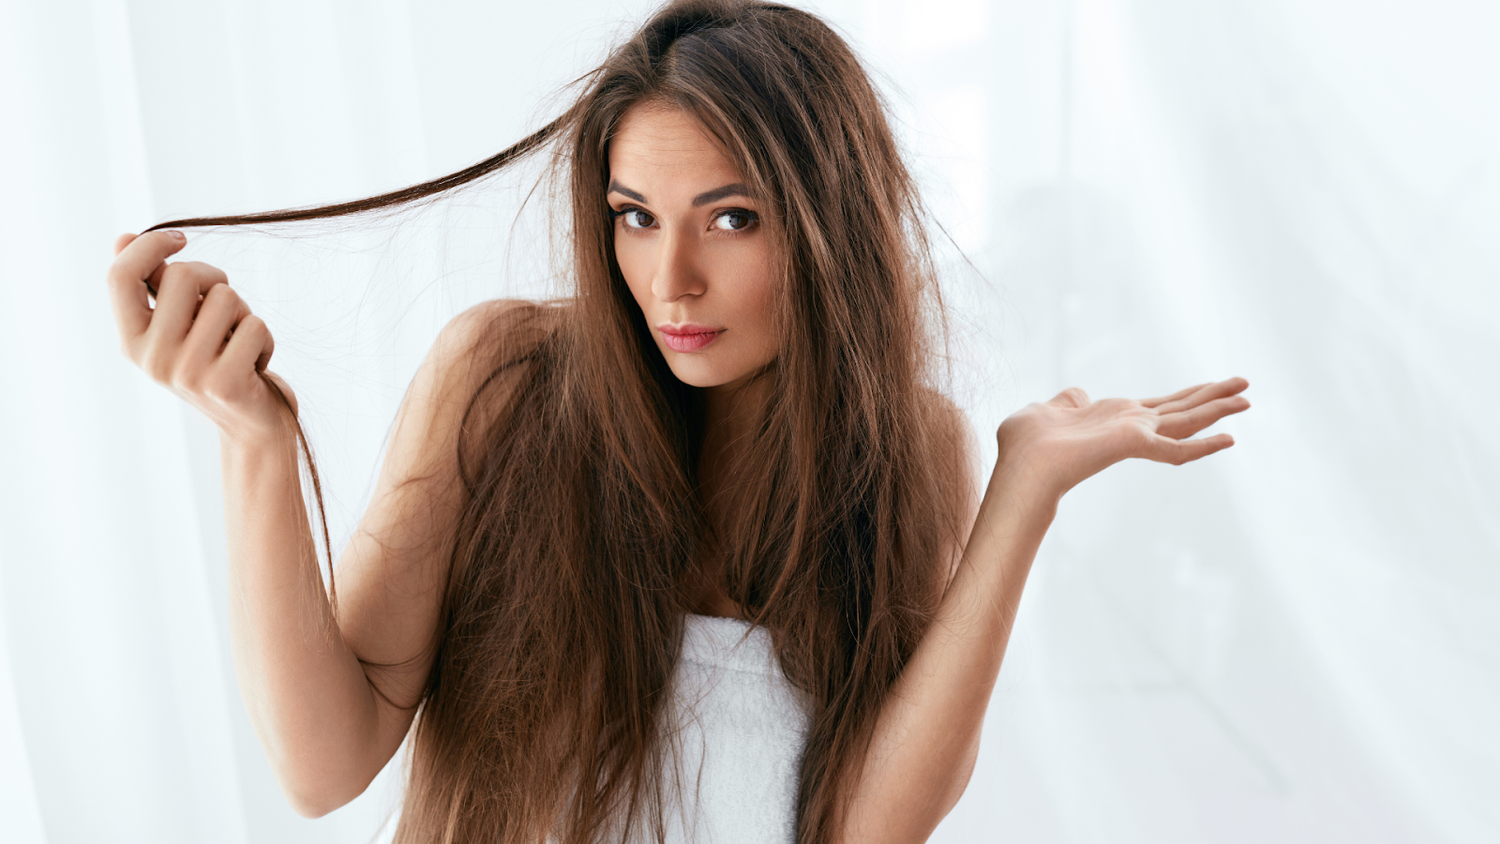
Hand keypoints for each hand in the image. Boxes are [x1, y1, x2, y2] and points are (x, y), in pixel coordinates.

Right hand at [107, 231, 298, 444]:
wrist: (252, 426)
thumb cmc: (218, 364)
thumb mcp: (180, 328)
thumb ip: (155, 286)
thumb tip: (124, 237)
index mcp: (132, 341)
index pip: (120, 276)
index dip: (149, 246)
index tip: (179, 239)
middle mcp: (152, 359)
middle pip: (183, 276)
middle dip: (215, 279)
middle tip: (226, 306)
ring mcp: (187, 372)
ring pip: (227, 298)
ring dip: (244, 313)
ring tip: (239, 343)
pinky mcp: (225, 382)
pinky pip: (255, 326)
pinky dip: (265, 339)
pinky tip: (255, 364)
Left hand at [994, 377, 1249, 502]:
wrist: (1021, 465)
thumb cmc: (1025, 444)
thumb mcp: (1048, 410)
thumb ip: (1067, 402)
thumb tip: (1077, 393)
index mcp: (1114, 416)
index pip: (1159, 405)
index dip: (1183, 395)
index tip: (1205, 387)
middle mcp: (1131, 425)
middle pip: (1182, 407)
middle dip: (1213, 395)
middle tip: (1245, 383)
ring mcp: (1136, 435)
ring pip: (1188, 420)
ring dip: (1218, 407)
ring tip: (1248, 398)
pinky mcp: (1136, 444)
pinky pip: (1179, 448)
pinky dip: (1205, 446)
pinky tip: (1231, 438)